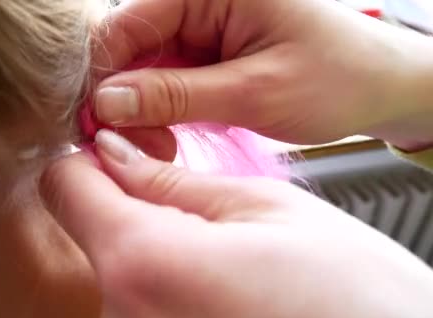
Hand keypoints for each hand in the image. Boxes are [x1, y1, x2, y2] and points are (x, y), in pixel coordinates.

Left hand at [39, 130, 432, 317]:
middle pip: (89, 240)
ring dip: (150, 271)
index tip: (118, 162)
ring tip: (219, 280)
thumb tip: (112, 154)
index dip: (90, 166)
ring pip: (114, 286)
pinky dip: (161, 308)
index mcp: (145, 266)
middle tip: (196, 228)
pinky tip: (214, 313)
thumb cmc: (355, 299)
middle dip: (129, 221)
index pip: (62, 188)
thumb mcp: (265, 209)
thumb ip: (169, 181)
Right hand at [93, 0, 432, 147]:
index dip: (104, 74)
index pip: (130, 22)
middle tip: (128, 146)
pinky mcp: (204, 55)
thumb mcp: (253, 91)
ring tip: (156, 148)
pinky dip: (157, 114)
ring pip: (141, 68)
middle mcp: (200, 1)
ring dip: (138, 112)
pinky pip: (163, 81)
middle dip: (121, 99)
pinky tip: (164, 139)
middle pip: (130, 46)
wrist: (376, 86)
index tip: (95, 123)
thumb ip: (175, 96)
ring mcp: (200, 28)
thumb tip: (105, 103)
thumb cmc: (335, 77)